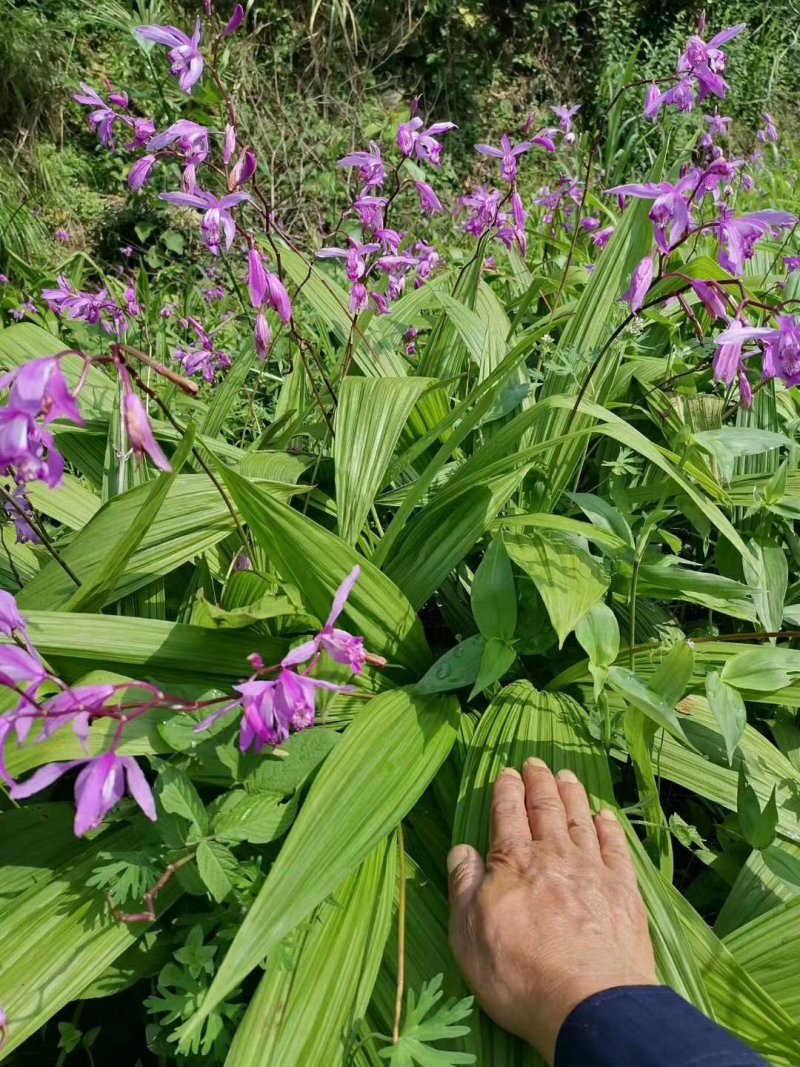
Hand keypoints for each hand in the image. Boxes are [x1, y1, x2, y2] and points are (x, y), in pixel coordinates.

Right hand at [447, 758, 656, 1063]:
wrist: (589, 1002)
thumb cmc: (519, 973)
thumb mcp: (469, 934)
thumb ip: (464, 886)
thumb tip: (461, 850)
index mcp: (513, 862)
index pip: (507, 814)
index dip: (506, 790)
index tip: (507, 772)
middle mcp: (553, 855)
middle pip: (545, 808)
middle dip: (539, 782)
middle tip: (536, 763)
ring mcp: (591, 870)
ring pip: (580, 820)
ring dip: (572, 795)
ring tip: (567, 776)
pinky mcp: (623, 891)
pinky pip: (615, 847)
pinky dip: (609, 828)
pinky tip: (606, 816)